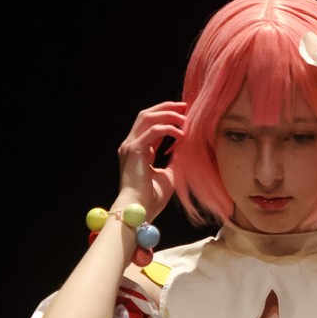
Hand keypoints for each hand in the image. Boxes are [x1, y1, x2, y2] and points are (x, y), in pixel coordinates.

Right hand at [116, 101, 184, 220]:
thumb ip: (173, 161)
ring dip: (168, 113)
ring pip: (148, 117)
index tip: (185, 114)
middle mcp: (131, 144)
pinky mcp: (134, 149)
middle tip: (186, 107)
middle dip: (167, 108)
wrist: (139, 210)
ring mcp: (130, 145)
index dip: (167, 117)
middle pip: (147, 114)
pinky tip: (181, 134)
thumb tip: (185, 149)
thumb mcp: (168, 176)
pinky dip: (168, 129)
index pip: (151, 125)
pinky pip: (153, 130)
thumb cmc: (151, 199)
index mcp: (138, 150)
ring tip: (185, 116)